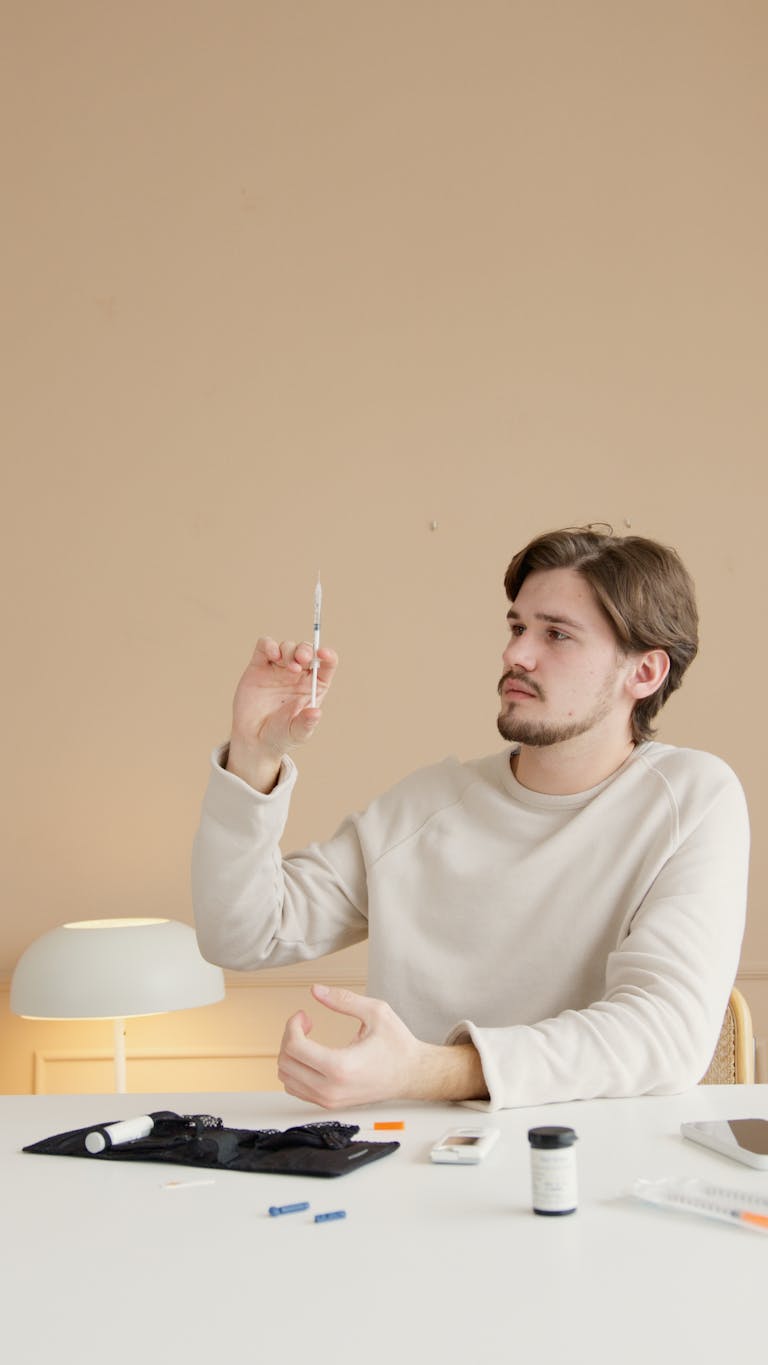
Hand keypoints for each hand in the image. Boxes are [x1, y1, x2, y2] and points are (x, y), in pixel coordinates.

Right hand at [227, 637, 337, 789]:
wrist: (253, 738)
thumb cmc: (280, 735)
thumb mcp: (296, 733)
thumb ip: (306, 723)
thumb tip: (316, 712)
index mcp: (314, 686)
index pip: (326, 664)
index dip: (327, 655)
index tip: (322, 654)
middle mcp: (298, 674)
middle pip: (307, 650)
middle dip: (306, 650)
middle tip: (301, 659)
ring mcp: (278, 669)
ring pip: (288, 646)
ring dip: (289, 651)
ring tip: (288, 667)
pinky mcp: (259, 666)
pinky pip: (265, 646)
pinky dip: (269, 645)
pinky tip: (272, 655)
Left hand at [277, 985, 487, 1107]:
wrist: (412, 1075)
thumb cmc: (398, 1046)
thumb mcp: (376, 1012)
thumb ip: (343, 999)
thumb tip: (316, 990)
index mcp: (341, 1067)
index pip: (294, 1048)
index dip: (292, 1025)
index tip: (304, 1015)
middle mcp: (331, 1088)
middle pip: (286, 1063)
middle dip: (290, 1036)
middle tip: (306, 1023)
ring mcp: (330, 1100)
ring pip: (286, 1078)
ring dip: (291, 1054)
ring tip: (308, 1039)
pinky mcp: (330, 1104)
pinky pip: (296, 1089)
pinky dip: (296, 1070)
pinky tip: (311, 1055)